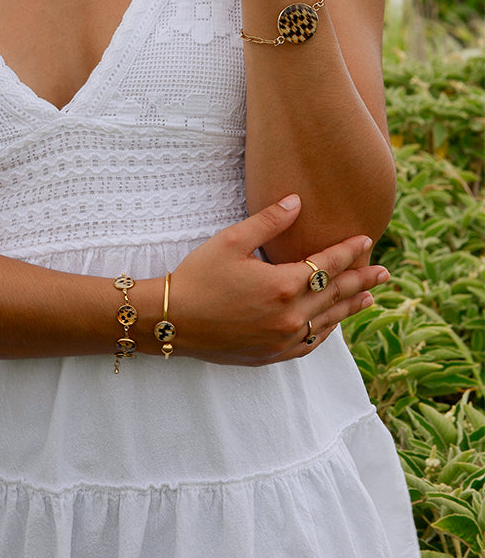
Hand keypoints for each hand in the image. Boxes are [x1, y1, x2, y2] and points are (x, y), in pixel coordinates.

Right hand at [167, 194, 387, 365]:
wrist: (173, 319)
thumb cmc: (199, 276)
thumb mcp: (231, 241)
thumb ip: (268, 221)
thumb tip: (297, 201)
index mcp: (282, 286)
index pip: (327, 266)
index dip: (348, 252)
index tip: (366, 240)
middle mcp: (290, 317)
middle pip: (336, 296)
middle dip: (362, 281)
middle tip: (385, 273)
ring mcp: (283, 340)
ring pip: (329, 323)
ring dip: (351, 308)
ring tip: (370, 297)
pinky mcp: (272, 355)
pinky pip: (311, 343)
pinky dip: (327, 331)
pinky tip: (334, 324)